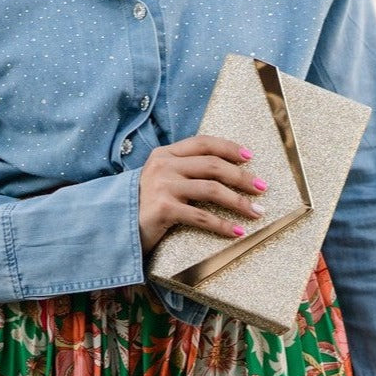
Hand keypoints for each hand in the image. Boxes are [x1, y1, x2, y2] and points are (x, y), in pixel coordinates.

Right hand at [138, 136, 266, 253]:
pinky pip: (201, 217)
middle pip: (213, 165)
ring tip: (256, 212)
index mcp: (164, 154)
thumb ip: (182, 170)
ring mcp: (162, 186)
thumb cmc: (143, 205)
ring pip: (211, 189)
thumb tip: (223, 171)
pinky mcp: (163, 209)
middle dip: (242, 177)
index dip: (229, 148)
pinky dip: (223, 226)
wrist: (114, 226)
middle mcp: (163, 165)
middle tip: (262, 189)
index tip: (250, 157)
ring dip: (238, 202)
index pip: (203, 143)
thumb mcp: (160, 178)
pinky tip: (237, 232)